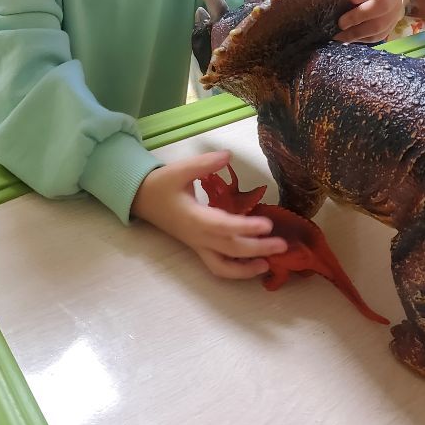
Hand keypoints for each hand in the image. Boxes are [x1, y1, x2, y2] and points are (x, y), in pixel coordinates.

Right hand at [132, 150, 286, 278]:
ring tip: (268, 264)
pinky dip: (236, 269)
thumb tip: (228, 155)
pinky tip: (253, 264)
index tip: (268, 224)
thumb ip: (204, 163)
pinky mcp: (198, 247)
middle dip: (257, 249)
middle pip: (230, 249)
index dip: (246, 227)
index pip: (223, 227)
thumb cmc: (161, 184)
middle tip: (282, 245)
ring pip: (222, 266)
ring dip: (246, 268)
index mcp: (194, 218)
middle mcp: (198, 236)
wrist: (141, 199)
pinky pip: (218, 265)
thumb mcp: (180, 170)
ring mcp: (198, 245)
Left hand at [326, 0, 402, 42]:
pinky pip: (376, 36)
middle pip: (382, 6)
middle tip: (341, 22)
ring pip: (380, 25)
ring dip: (358, 32)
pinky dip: (360, 39)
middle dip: (360, 16)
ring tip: (340, 34)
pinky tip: (346, 37)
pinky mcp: (389, 28)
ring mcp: (393, 14)